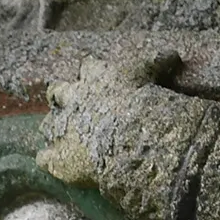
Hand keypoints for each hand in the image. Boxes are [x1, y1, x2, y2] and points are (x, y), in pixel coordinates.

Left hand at [38, 53, 183, 190]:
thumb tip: (174, 56)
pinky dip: (47, 160)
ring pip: (48, 125)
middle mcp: (71, 98)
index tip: (96, 76)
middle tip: (69, 105)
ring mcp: (60, 127)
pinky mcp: (57, 157)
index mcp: (94, 75)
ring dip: (54, 130)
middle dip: (61, 97)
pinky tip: (51, 163)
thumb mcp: (149, 73)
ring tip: (63, 139)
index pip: (88, 67)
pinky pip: (44, 159)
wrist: (128, 134)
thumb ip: (159, 63)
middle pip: (57, 92)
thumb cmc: (140, 99)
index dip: (91, 72)